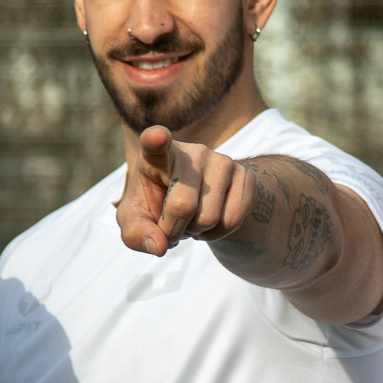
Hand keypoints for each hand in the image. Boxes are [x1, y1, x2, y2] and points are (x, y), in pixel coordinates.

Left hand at [116, 126, 254, 256]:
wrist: (197, 202)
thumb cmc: (157, 207)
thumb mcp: (137, 220)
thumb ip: (136, 233)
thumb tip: (159, 246)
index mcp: (156, 156)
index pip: (154, 143)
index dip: (155, 139)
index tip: (157, 136)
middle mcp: (192, 152)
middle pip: (182, 206)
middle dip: (173, 230)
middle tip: (171, 225)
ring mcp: (222, 161)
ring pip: (209, 218)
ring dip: (196, 232)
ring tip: (191, 219)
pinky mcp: (245, 176)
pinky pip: (232, 221)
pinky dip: (217, 234)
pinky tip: (211, 222)